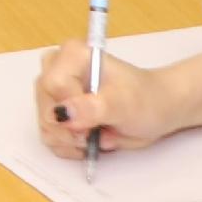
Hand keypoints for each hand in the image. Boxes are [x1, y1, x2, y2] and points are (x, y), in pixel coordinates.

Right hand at [36, 38, 201, 156]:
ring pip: (45, 124)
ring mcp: (56, 93)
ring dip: (68, 140)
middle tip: (93, 133)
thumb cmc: (144, 99)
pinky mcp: (57, 113)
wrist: (156, 110)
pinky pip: (49, 136)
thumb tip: (64, 114)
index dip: (69, 109)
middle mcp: (58, 69)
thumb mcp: (123, 103)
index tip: (91, 123)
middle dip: (67, 129)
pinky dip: (67, 146)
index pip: (53, 84)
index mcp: (73, 55)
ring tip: (93, 137)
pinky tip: (87, 143)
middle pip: (44, 106)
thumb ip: (93, 108)